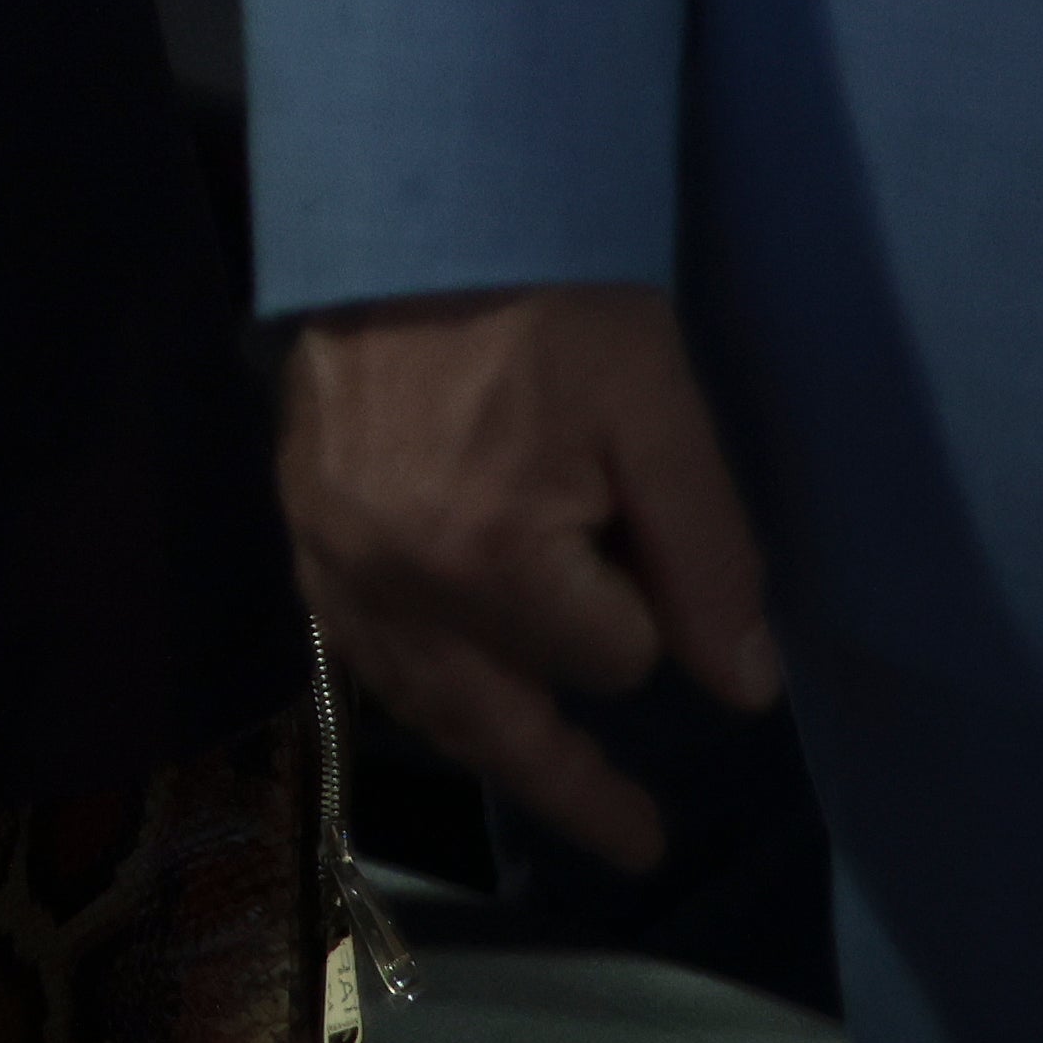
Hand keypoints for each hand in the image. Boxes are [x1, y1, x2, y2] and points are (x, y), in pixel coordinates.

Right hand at [277, 286, 782, 872]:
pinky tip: (445, 693)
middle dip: (575, 785)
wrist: (410, 198)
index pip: (609, 661)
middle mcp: (395, 580)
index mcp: (490, 556)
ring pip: (418, 698)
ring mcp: (332, 556)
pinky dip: (411, 683)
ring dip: (489, 746)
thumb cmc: (551, 299)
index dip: (649, 616)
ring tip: (555, 789)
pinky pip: (355, 646)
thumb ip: (707, 559)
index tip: (645, 538)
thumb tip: (742, 693)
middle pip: (498, 725)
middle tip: (640, 843)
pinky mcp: (299, 523)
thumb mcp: (660, 412)